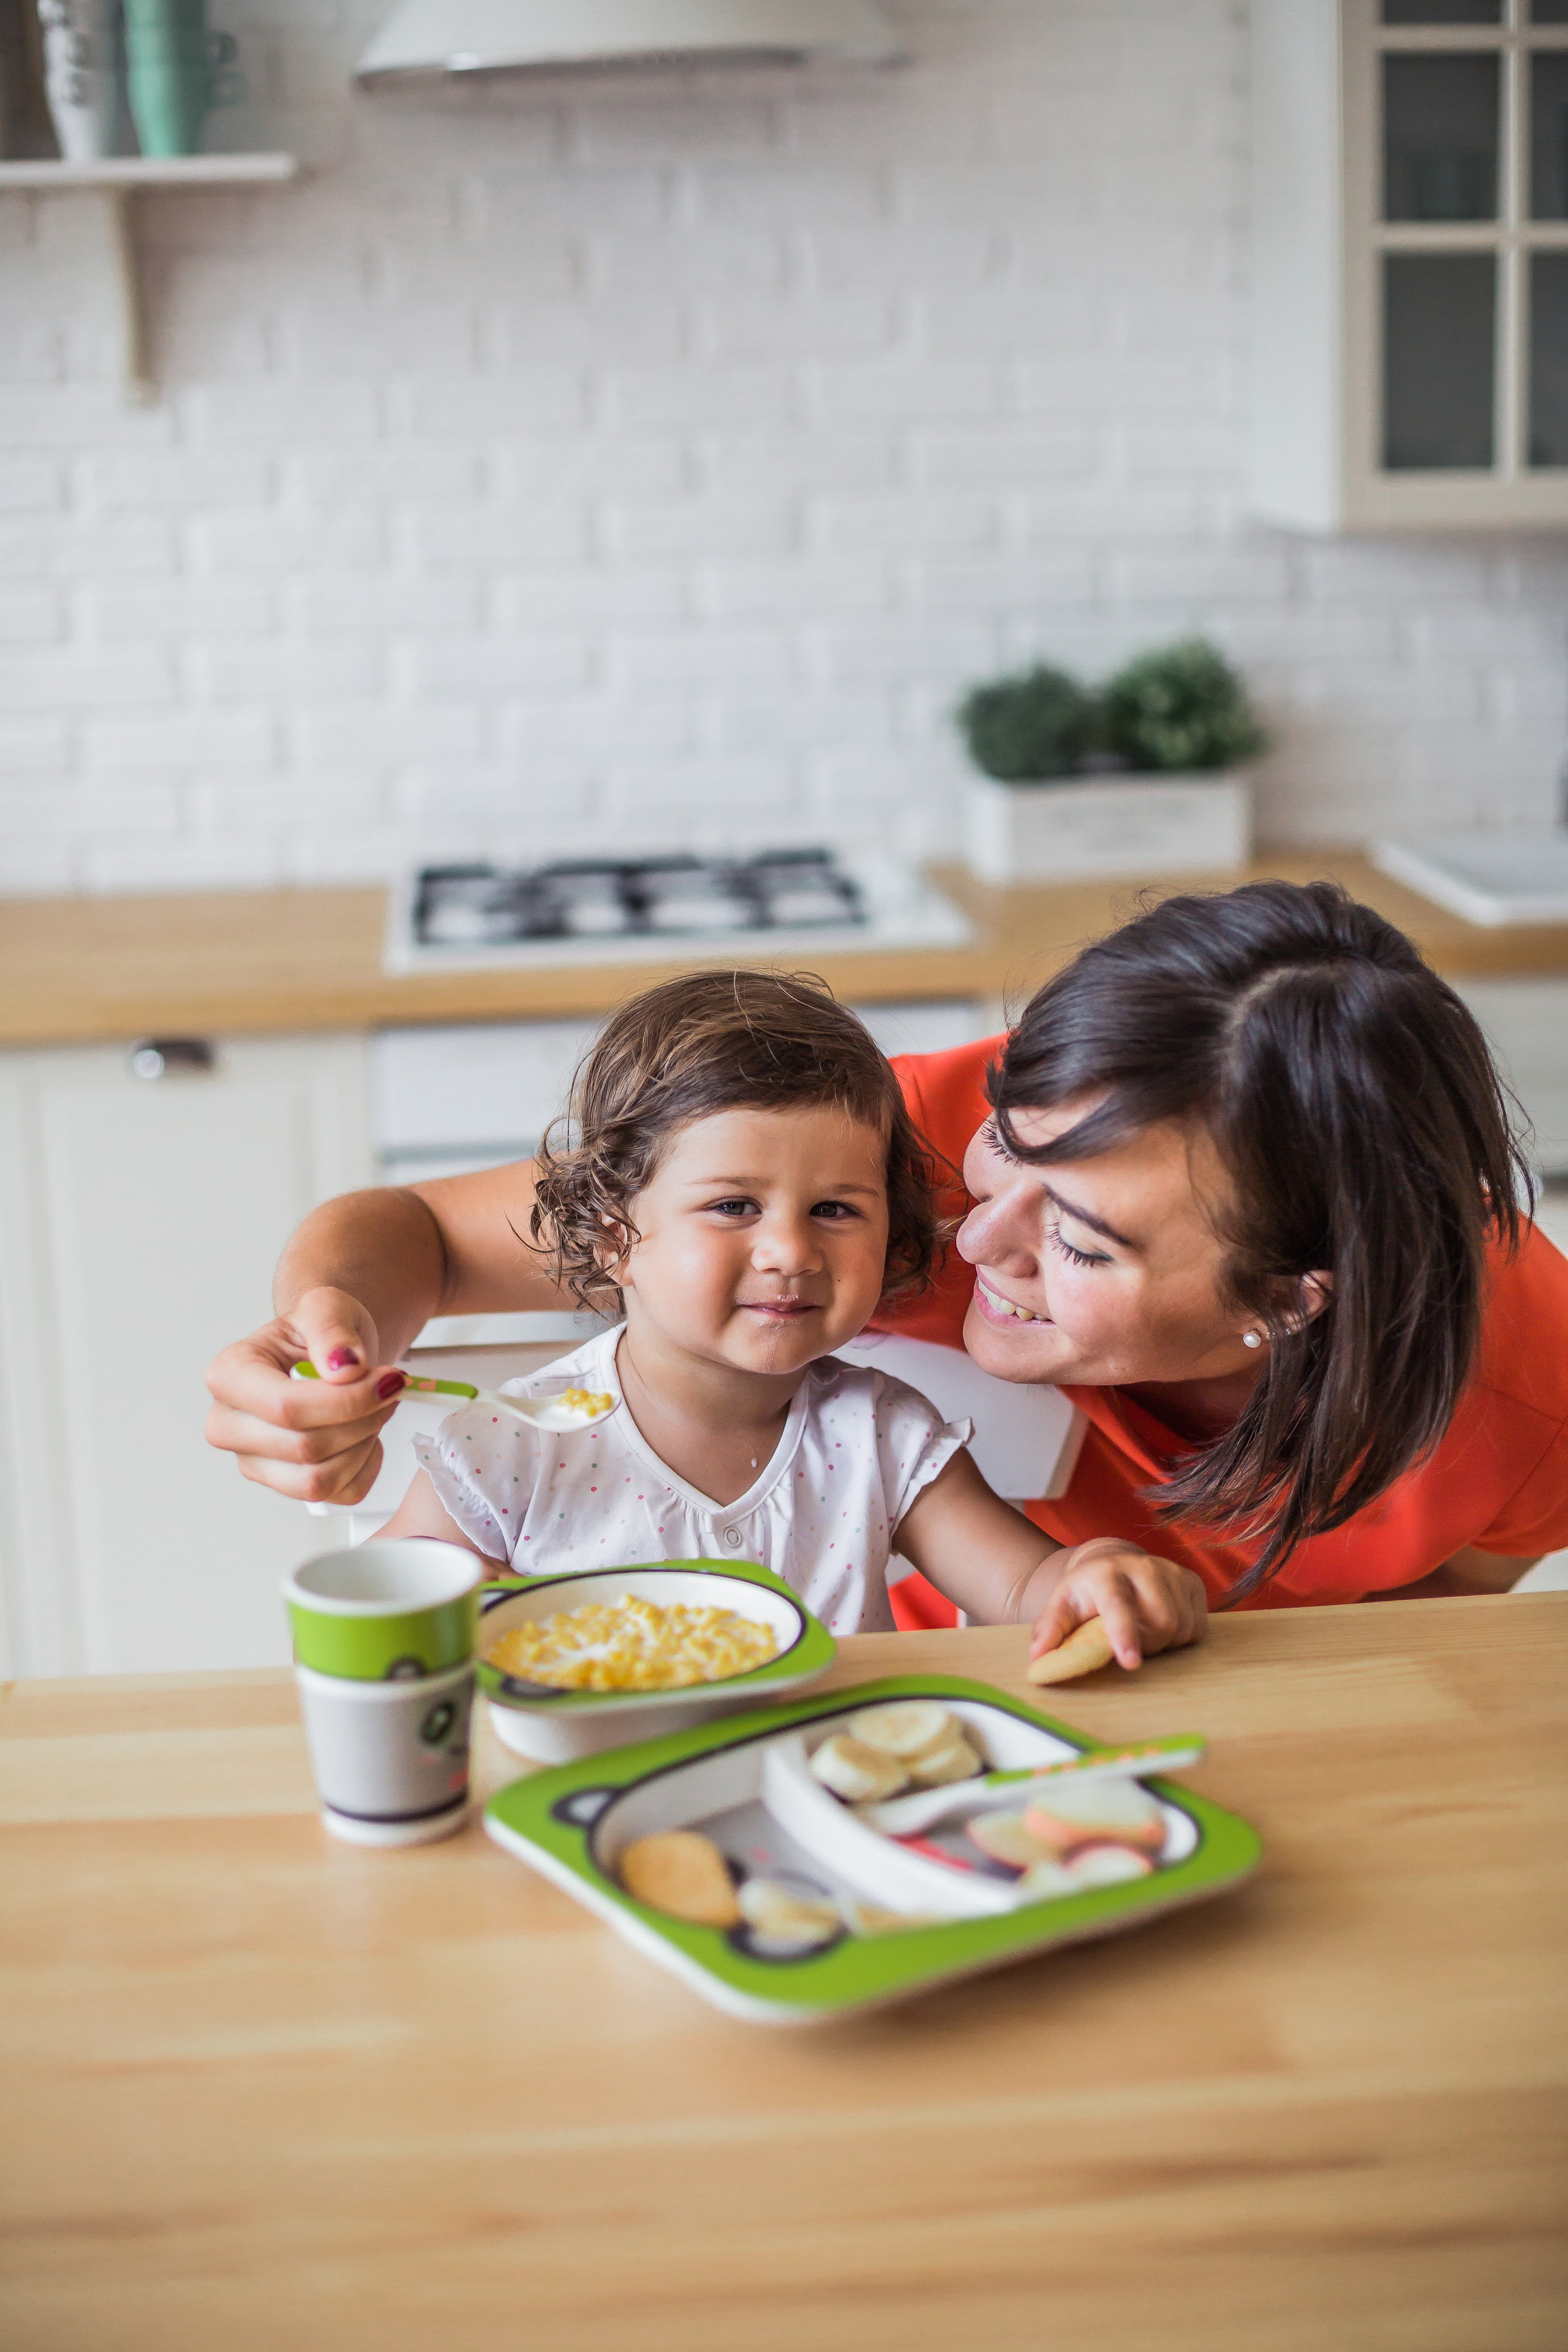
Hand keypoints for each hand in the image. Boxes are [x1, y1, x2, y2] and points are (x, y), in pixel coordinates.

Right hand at [203, 1286, 406, 1504]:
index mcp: (229, 1376)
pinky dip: (366, 1465)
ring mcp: (253, 1462)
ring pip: (319, 1480)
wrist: (329, 1354)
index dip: (348, 1401)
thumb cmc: (320, 1332)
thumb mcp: (327, 1307)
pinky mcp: (284, 1485)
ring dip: (364, 1443)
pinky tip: (366, 1434)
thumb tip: (345, 1369)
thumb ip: (332, 1328)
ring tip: (377, 1408)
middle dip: (363, 1419)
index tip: (390, 1378)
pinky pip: (338, 1494)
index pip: (287, 1408)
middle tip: (390, 1388)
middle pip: (305, 1448)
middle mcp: (229, 1425)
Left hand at [1028, 1537, 1206, 1670]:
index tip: (1130, 1662)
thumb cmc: (1085, 1593)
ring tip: (1143, 1630)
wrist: (1111, 1563)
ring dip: (1164, 1643)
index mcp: (1106, 1576)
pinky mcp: (1191, 1581)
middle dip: (1147, 1645)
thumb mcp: (1061, 1606)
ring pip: (1182, 1628)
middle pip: (1161, 1625)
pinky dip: (1182, 1636)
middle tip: (1128, 1641)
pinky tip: (1162, 1624)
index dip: (1125, 1635)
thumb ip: (1049, 1631)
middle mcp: (1142, 1568)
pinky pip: (1198, 1626)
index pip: (1118, 1607)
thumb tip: (1038, 1659)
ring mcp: (1170, 1571)